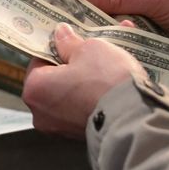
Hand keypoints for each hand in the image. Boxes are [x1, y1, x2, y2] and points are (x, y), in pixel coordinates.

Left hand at [22, 23, 144, 139]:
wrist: (134, 117)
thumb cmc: (105, 80)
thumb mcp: (88, 49)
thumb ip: (70, 42)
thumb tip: (61, 34)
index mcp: (34, 89)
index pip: (39, 60)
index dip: (59, 48)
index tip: (75, 41)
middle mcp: (41, 114)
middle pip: (56, 79)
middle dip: (76, 63)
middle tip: (95, 49)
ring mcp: (62, 129)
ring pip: (73, 94)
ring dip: (89, 78)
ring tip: (113, 58)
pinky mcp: (82, 136)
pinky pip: (86, 108)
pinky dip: (97, 95)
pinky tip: (116, 80)